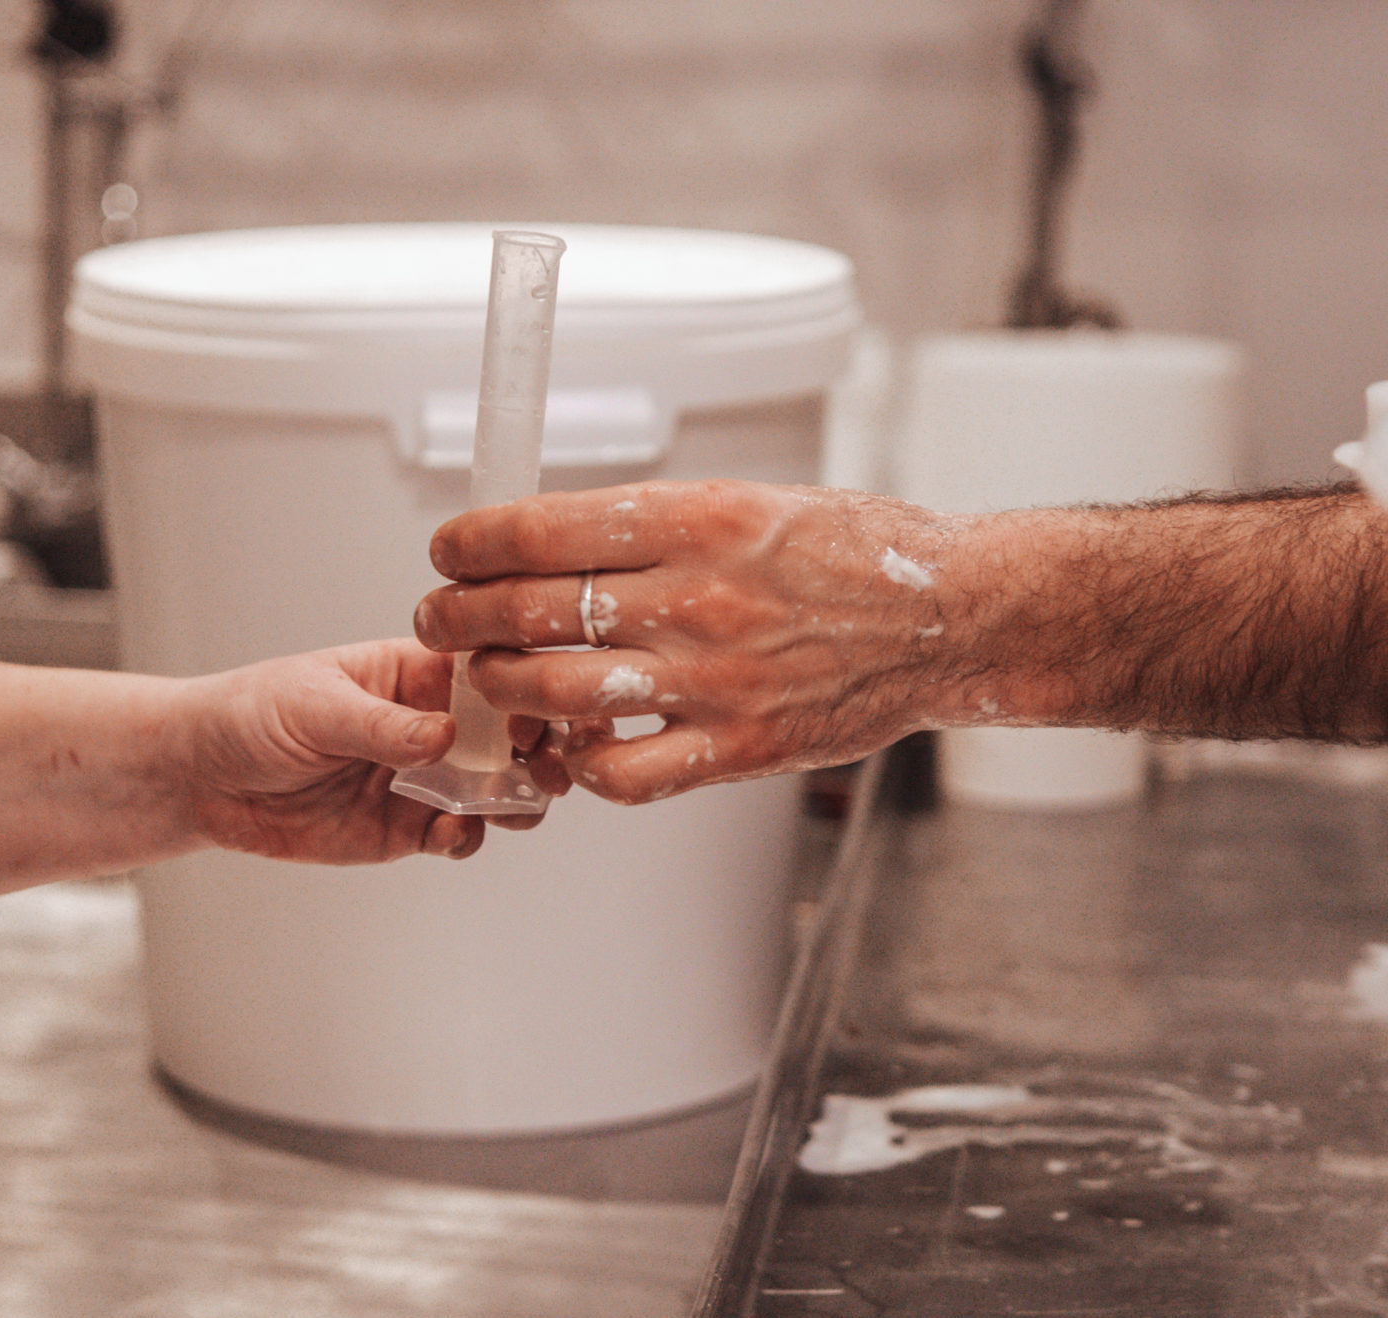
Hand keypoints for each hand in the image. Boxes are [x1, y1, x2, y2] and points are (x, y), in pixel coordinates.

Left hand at [175, 639, 565, 864]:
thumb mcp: (314, 706)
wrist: (200, 777)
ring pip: (498, 788)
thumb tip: (444, 736)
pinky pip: (457, 835)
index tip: (539, 708)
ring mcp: (423, 778)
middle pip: (511, 732)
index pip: (488, 671)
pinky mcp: (404, 828)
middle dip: (543, 748)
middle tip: (555, 767)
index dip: (524, 686)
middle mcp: (431, 723)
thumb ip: (380, 724)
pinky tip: (454, 833)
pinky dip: (469, 837)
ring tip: (517, 805)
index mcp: (415, 672)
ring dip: (519, 797)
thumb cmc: (251, 714)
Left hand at [414, 480, 977, 803]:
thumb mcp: (752, 501)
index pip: (544, 529)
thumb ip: (656, 524)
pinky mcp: (739, 747)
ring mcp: (717, 679)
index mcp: (700, 518)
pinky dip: (579, 764)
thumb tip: (556, 540)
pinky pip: (624, 773)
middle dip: (460, 615)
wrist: (948, 619)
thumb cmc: (854, 554)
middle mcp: (700, 597)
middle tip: (440, 615)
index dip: (475, 542)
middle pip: (531, 611)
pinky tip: (572, 743)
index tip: (450, 548)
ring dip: (500, 684)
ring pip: (558, 691)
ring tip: (485, 674)